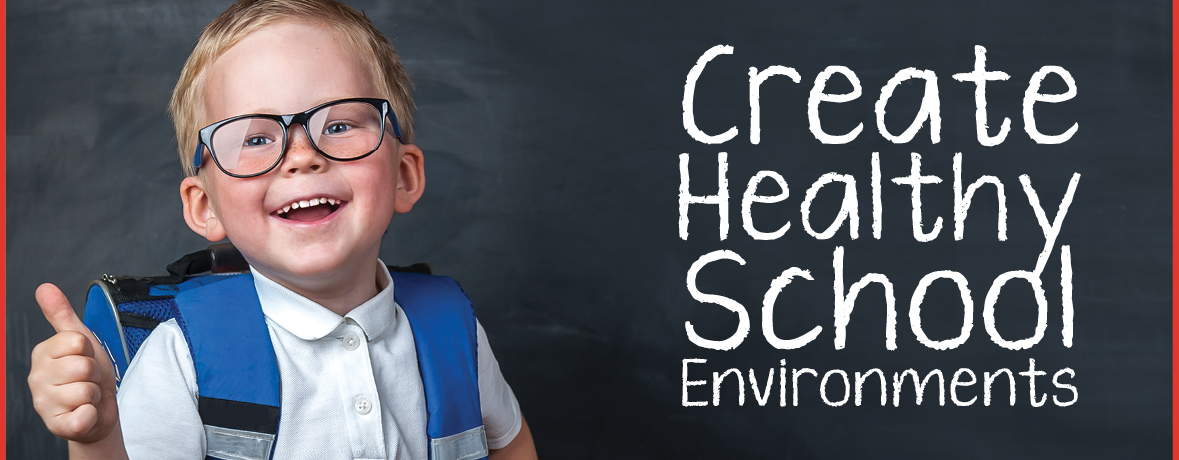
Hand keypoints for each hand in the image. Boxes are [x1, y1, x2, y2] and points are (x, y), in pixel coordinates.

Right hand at [28, 283, 120, 443]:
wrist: (97, 411)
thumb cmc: (88, 376)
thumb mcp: (79, 340)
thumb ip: (61, 314)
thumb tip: (44, 287)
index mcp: (42, 354)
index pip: (76, 341)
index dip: (89, 351)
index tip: (84, 358)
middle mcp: (37, 379)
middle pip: (83, 366)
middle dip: (94, 374)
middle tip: (87, 380)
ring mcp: (44, 403)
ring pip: (86, 389)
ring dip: (93, 394)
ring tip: (85, 396)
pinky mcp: (57, 425)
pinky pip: (83, 415)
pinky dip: (90, 415)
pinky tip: (84, 413)